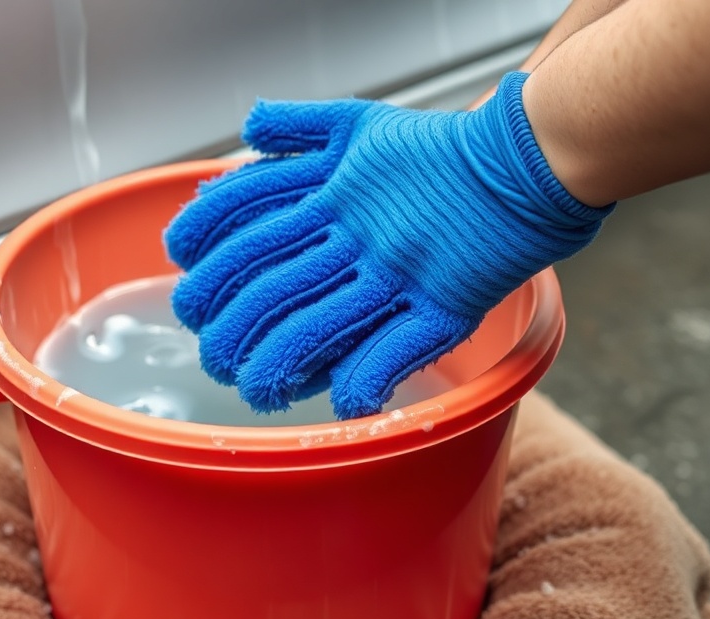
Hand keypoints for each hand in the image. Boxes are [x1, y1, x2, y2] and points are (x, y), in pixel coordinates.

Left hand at [163, 72, 612, 419]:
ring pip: (321, 325)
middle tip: (214, 359)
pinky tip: (341, 405)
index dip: (207, 265)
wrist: (521, 161)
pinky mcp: (444, 305)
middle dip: (231, 331)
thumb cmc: (435, 150)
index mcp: (333, 193)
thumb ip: (298, 126)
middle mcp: (357, 234)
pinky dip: (363, 382)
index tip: (188, 293)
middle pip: (273, 288)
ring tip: (256, 391)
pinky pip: (396, 350)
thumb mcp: (359, 120)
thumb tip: (246, 127)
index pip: (248, 229)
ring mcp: (400, 272)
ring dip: (278, 365)